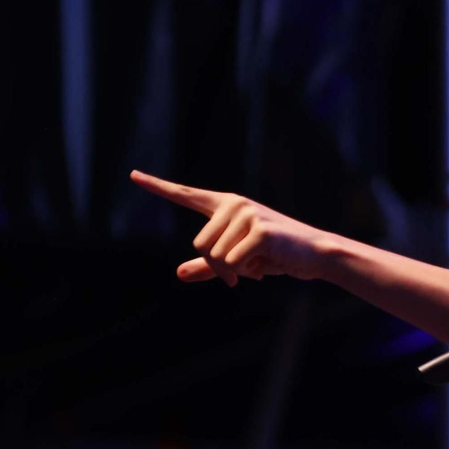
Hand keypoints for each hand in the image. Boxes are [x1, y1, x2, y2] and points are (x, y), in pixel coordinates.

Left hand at [129, 169, 331, 284]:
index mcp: (226, 206)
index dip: (158, 187)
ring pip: (216, 256)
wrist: (314, 254)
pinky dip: (247, 273)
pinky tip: (266, 266)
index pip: (186, 195)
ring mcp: (247, 214)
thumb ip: (208, 266)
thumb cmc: (276, 254)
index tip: (133, 175)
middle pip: (200, 244)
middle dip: (219, 267)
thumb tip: (178, 274)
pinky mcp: (260, 230)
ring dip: (234, 272)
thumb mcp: (239, 260)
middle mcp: (234, 204)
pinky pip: (234, 262)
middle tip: (242, 272)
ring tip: (258, 265)